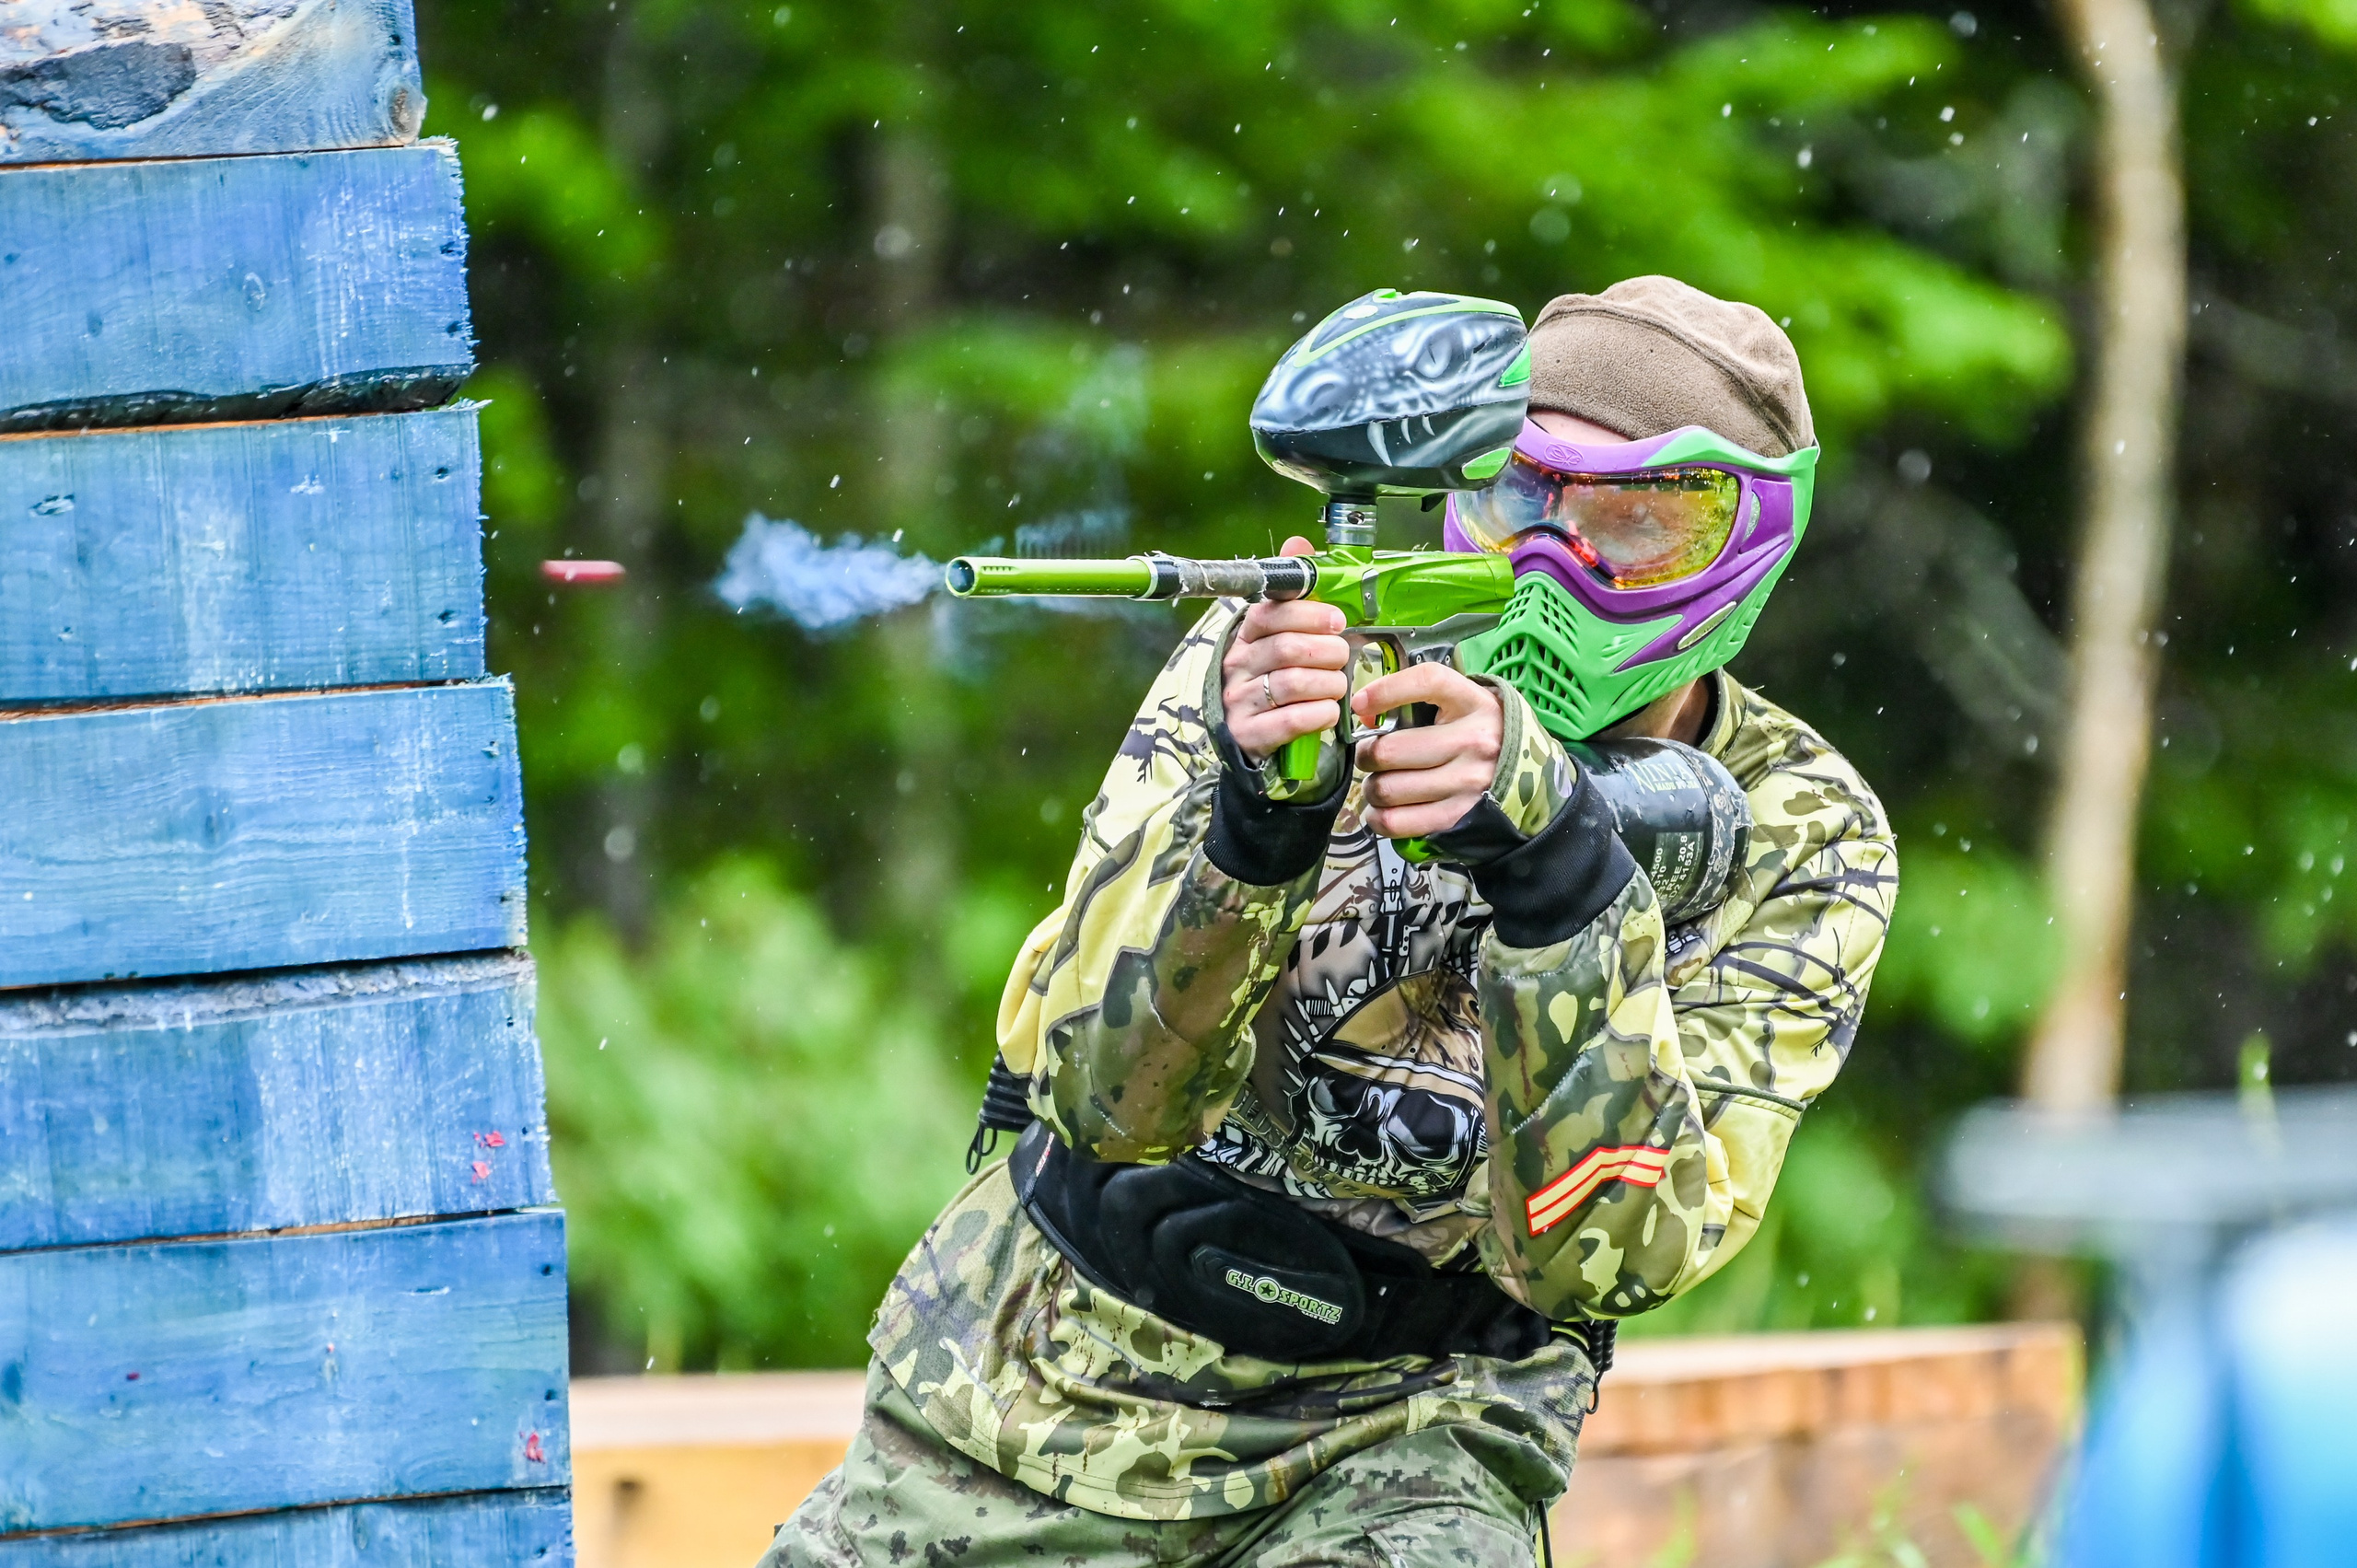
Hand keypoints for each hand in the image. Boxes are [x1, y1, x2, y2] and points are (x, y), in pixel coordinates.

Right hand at [1221, 537, 1349, 761]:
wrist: (1247, 735)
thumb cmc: (1272, 678)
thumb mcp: (1280, 635)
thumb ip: (1294, 593)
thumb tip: (1299, 541)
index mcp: (1246, 635)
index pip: (1272, 613)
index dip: (1310, 614)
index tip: (1338, 621)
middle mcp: (1237, 665)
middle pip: (1287, 648)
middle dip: (1326, 650)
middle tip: (1342, 655)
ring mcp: (1240, 700)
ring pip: (1292, 683)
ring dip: (1328, 683)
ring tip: (1337, 685)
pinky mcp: (1249, 734)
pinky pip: (1292, 720)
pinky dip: (1320, 714)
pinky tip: (1328, 711)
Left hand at [1351, 664, 1501, 838]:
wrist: (1526, 772)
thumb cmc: (1476, 731)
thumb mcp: (1459, 703)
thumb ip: (1414, 699)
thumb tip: (1364, 715)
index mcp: (1472, 703)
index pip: (1427, 681)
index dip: (1385, 690)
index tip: (1360, 704)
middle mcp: (1473, 741)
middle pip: (1390, 750)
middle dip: (1367, 755)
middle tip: (1371, 757)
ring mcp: (1468, 782)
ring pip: (1387, 789)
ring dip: (1371, 788)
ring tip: (1380, 782)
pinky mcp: (1458, 815)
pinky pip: (1397, 822)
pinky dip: (1378, 817)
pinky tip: (1382, 809)